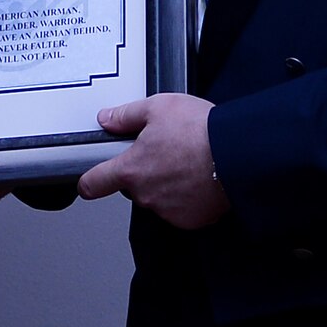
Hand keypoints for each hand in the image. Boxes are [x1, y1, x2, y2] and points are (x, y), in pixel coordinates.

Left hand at [79, 94, 229, 229]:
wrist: (237, 154)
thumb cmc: (200, 131)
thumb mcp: (159, 107)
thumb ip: (127, 115)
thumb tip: (107, 118)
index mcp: (131, 169)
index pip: (93, 184)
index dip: (89, 181)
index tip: (90, 181)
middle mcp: (146, 194)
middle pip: (134, 186)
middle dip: (145, 171)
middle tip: (167, 151)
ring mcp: (168, 209)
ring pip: (158, 196)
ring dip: (168, 184)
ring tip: (189, 161)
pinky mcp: (190, 220)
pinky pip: (182, 208)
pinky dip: (188, 197)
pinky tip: (200, 177)